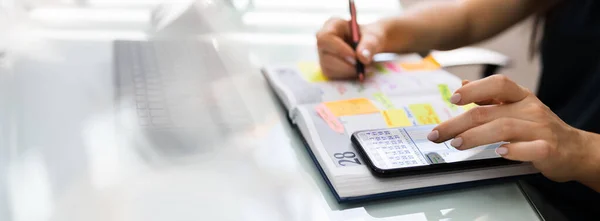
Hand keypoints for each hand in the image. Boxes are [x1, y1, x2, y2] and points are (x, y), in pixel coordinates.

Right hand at [315, 18, 388, 78]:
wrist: (370, 45)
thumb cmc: (370, 37)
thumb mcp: (374, 37)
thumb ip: (369, 44)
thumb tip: (363, 57)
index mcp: (333, 25)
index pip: (326, 38)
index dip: (338, 49)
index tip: (354, 57)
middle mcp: (324, 40)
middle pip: (325, 55)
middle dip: (344, 64)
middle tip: (361, 66)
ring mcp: (323, 54)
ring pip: (328, 67)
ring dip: (347, 70)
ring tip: (362, 66)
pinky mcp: (326, 66)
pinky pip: (332, 74)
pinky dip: (346, 74)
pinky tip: (356, 69)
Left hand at [427, 75, 591, 182]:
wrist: (574, 149)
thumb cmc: (538, 127)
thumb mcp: (516, 107)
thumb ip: (489, 97)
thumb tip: (462, 85)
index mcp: (520, 96)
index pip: (498, 84)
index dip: (474, 89)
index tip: (452, 99)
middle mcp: (530, 109)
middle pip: (488, 112)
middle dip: (457, 123)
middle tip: (438, 134)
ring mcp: (540, 129)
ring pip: (503, 128)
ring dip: (475, 136)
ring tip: (456, 143)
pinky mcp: (548, 149)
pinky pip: (530, 148)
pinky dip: (513, 150)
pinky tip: (498, 152)